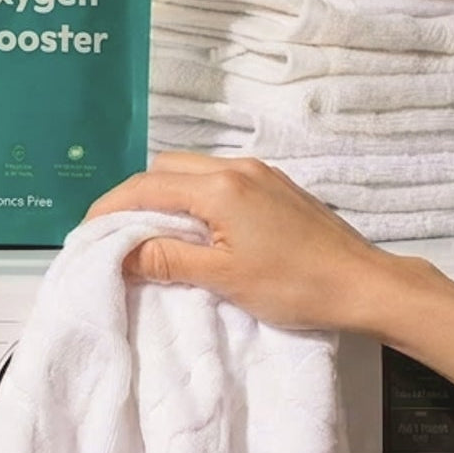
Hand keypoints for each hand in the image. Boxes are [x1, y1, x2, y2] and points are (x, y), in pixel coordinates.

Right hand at [86, 151, 413, 331]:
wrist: (366, 284)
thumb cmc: (296, 285)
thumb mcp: (223, 277)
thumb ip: (167, 258)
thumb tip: (121, 253)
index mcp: (219, 187)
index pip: (147, 186)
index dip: (111, 207)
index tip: (87, 230)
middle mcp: (236, 167)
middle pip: (166, 168)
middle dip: (136, 195)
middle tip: (118, 232)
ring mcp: (259, 172)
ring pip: (192, 170)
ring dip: (166, 194)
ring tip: (152, 231)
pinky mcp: (275, 185)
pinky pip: (218, 178)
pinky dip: (193, 195)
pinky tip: (195, 226)